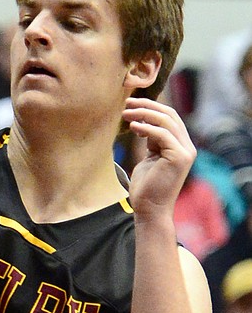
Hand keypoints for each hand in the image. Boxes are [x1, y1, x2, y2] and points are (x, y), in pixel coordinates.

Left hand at [122, 98, 195, 218]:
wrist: (150, 209)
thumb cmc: (146, 186)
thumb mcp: (149, 158)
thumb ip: (150, 141)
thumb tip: (141, 123)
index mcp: (180, 145)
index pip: (169, 117)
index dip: (151, 107)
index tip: (130, 104)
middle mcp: (187, 146)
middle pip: (169, 115)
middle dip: (147, 106)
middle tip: (126, 103)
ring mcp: (185, 151)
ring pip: (166, 122)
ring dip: (144, 114)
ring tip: (125, 114)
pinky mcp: (179, 157)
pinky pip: (162, 135)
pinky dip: (146, 128)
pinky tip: (132, 127)